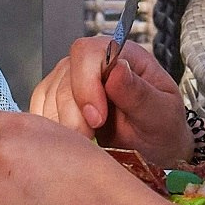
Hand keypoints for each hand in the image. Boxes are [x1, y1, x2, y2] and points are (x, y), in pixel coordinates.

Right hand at [28, 33, 195, 166]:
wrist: (156, 152)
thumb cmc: (162, 130)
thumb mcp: (162, 114)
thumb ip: (139, 93)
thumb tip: (118, 68)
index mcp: (124, 55)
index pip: (88, 52)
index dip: (86, 84)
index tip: (96, 118)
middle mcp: (96, 63)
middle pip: (64, 74)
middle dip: (73, 112)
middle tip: (89, 138)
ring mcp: (75, 79)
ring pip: (49, 92)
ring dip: (62, 123)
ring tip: (85, 142)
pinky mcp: (60, 99)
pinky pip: (42, 107)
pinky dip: (52, 127)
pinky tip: (71, 140)